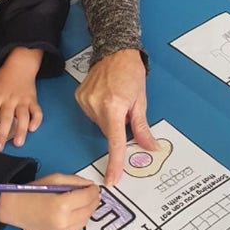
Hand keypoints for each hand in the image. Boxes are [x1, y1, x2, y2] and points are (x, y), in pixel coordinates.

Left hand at [0, 47, 43, 151]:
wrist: (21, 64)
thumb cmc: (3, 77)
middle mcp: (10, 99)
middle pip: (6, 118)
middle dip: (2, 134)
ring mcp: (23, 100)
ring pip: (23, 117)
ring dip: (21, 130)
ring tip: (17, 143)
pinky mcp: (33, 100)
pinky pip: (37, 111)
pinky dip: (36, 120)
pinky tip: (32, 129)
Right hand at [0, 173, 100, 229]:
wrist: (14, 208)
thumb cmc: (31, 191)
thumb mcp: (54, 179)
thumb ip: (74, 181)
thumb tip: (89, 185)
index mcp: (62, 205)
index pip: (87, 197)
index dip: (93, 190)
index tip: (94, 186)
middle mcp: (63, 221)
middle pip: (89, 210)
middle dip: (93, 199)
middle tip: (93, 192)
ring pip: (85, 221)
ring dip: (89, 210)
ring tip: (86, 200)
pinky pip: (76, 228)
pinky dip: (80, 218)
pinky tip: (77, 210)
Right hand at [75, 49, 157, 185]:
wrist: (115, 51)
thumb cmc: (130, 72)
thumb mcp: (140, 100)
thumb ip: (142, 127)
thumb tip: (150, 147)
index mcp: (114, 107)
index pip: (115, 142)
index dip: (115, 162)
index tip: (112, 178)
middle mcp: (96, 105)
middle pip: (108, 132)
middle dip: (117, 127)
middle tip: (125, 109)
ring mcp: (85, 100)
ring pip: (99, 124)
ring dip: (108, 118)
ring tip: (115, 98)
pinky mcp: (79, 96)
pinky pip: (91, 113)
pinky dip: (99, 110)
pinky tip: (105, 96)